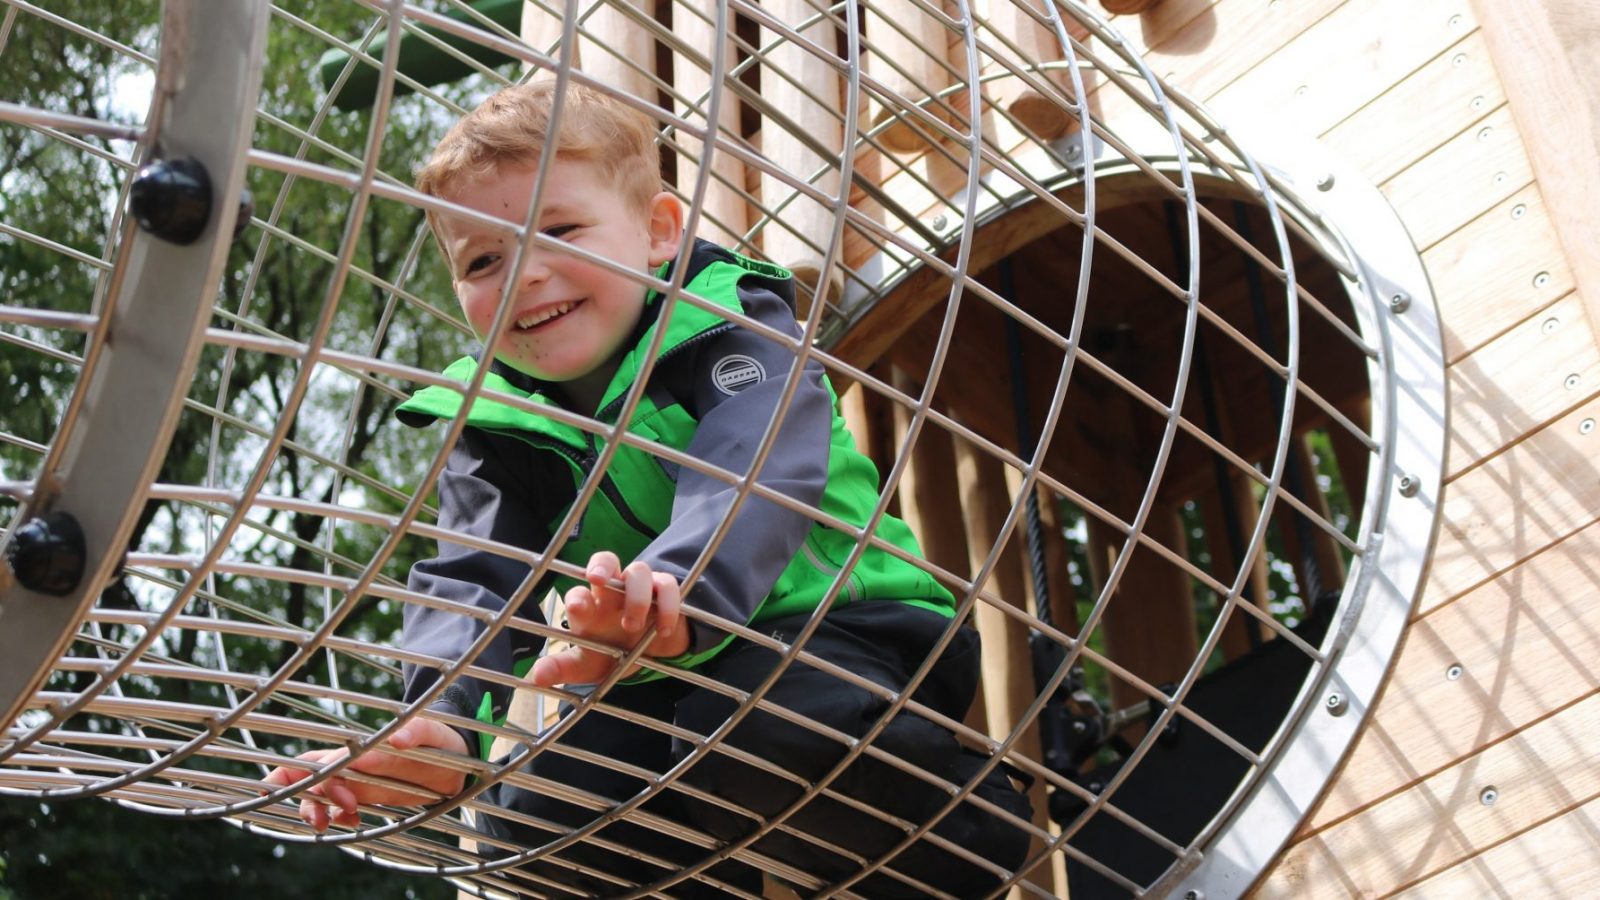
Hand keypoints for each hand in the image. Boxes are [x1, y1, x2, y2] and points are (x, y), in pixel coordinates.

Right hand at [260, 717, 468, 831]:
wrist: (459, 757)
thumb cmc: (441, 738)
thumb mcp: (433, 732)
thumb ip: (416, 732)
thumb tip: (397, 739)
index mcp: (358, 748)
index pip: (314, 759)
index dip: (287, 773)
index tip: (272, 789)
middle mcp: (352, 764)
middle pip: (311, 781)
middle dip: (308, 801)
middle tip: (326, 817)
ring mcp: (359, 781)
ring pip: (321, 798)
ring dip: (318, 811)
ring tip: (333, 823)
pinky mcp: (369, 794)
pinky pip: (342, 809)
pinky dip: (339, 817)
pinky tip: (352, 821)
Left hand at [530, 551, 689, 686]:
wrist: (651, 655)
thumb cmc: (613, 652)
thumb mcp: (587, 666)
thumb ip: (563, 668)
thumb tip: (536, 678)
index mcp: (590, 606)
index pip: (578, 592)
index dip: (577, 598)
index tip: (578, 608)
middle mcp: (612, 591)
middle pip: (606, 560)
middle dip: (601, 565)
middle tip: (597, 578)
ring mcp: (639, 587)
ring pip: (638, 571)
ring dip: (635, 596)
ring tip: (631, 626)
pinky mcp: (664, 591)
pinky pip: (668, 586)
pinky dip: (668, 605)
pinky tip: (663, 630)